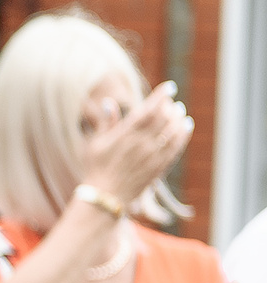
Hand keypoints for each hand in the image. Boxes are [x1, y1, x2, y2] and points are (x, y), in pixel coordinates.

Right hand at [78, 82, 191, 211]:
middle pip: (163, 118)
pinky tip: (186, 126)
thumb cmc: (96, 168)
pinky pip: (176, 147)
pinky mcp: (160, 167)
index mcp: (124, 135)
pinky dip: (184, 134)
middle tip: (171, 100)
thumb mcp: (95, 143)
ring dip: (179, 118)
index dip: (160, 96)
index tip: (169, 87)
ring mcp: (152, 156)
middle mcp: (141, 144)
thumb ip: (106, 122)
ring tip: (180, 111)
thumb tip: (108, 102)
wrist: (106, 196)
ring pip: (172, 131)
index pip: (148, 110)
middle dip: (170, 106)